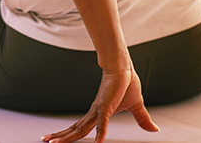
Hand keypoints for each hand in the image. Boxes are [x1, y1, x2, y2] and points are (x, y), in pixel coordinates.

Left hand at [41, 68, 158, 142]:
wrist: (124, 67)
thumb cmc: (126, 83)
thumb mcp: (136, 106)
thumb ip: (142, 119)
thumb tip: (154, 129)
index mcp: (97, 113)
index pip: (80, 127)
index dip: (69, 134)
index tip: (57, 139)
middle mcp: (94, 113)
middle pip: (75, 129)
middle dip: (61, 136)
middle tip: (46, 141)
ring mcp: (98, 110)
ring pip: (80, 128)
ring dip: (67, 137)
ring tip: (53, 142)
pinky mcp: (106, 107)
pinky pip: (102, 124)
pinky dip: (99, 135)